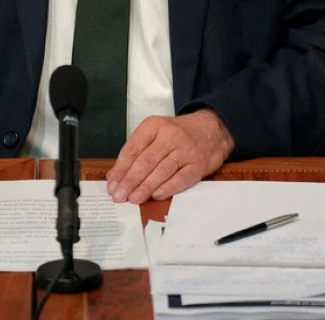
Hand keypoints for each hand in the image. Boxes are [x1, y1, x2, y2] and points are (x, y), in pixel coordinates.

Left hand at [105, 109, 233, 203]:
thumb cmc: (178, 134)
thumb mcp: (156, 133)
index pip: (133, 148)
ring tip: (133, 199)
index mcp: (154, 126)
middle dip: (130, 180)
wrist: (212, 129)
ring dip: (146, 187)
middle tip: (119, 196)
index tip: (112, 184)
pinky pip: (182, 178)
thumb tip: (115, 176)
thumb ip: (136, 152)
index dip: (121, 168)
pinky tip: (156, 196)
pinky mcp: (198, 164)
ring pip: (162, 170)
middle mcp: (170, 136)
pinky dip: (168, 188)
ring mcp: (186, 150)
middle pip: (146, 160)